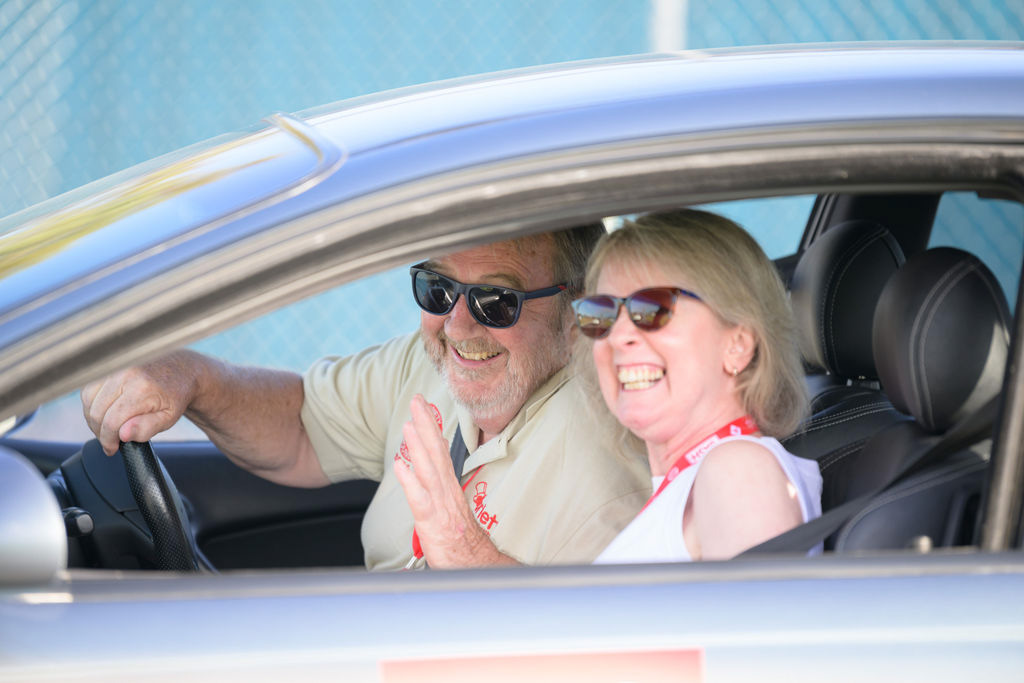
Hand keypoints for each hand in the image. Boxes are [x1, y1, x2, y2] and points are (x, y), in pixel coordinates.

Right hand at [81, 351, 197, 455]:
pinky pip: (89, 389)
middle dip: (100, 432)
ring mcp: (114, 367)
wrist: (180, 369)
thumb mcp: (168, 418)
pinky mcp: (108, 365)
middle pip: (97, 412)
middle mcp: (124, 374)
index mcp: (140, 388)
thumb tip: (123, 434)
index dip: (108, 440)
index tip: (112, 448)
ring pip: (89, 401)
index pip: (111, 422)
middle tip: (111, 440)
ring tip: (109, 427)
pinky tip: (106, 411)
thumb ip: (146, 428)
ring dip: (94, 418)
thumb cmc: (174, 395)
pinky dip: (93, 403)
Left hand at [392, 395, 513, 567]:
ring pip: (429, 470)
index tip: (423, 406)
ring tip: (408, 424)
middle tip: (417, 400)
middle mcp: (446, 491)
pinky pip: (420, 500)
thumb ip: (441, 481)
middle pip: (436, 452)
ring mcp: (441, 505)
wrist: (473, 566)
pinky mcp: (433, 523)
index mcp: (448, 486)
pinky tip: (400, 465)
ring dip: (418, 445)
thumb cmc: (460, 540)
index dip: (431, 427)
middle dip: (426, 424)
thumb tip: (434, 455)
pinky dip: (410, 481)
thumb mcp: (449, 505)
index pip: (439, 450)